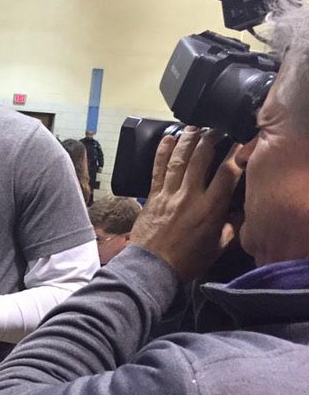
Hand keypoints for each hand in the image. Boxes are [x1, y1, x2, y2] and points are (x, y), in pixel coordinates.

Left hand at [130, 127, 242, 282]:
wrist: (153, 267)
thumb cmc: (187, 260)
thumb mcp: (219, 246)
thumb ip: (231, 226)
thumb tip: (239, 210)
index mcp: (210, 209)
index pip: (226, 174)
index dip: (236, 155)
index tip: (242, 143)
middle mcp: (189, 196)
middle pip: (200, 159)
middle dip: (210, 139)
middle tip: (217, 128)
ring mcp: (169, 194)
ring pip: (179, 160)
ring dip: (187, 140)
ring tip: (195, 127)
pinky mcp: (152, 196)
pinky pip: (157, 169)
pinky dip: (162, 152)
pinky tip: (167, 138)